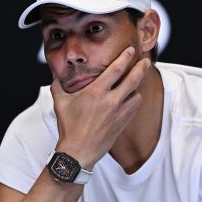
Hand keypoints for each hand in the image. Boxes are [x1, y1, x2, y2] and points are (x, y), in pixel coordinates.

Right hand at [51, 46, 150, 168]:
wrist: (78, 152)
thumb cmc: (69, 127)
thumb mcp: (60, 103)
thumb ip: (58, 86)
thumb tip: (55, 77)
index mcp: (96, 93)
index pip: (116, 70)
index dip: (125, 57)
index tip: (130, 50)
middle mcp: (111, 101)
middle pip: (133, 80)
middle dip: (141, 68)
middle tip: (146, 60)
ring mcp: (119, 113)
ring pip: (137, 95)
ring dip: (137, 87)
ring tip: (137, 81)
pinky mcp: (122, 124)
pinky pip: (134, 108)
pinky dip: (134, 101)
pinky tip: (132, 98)